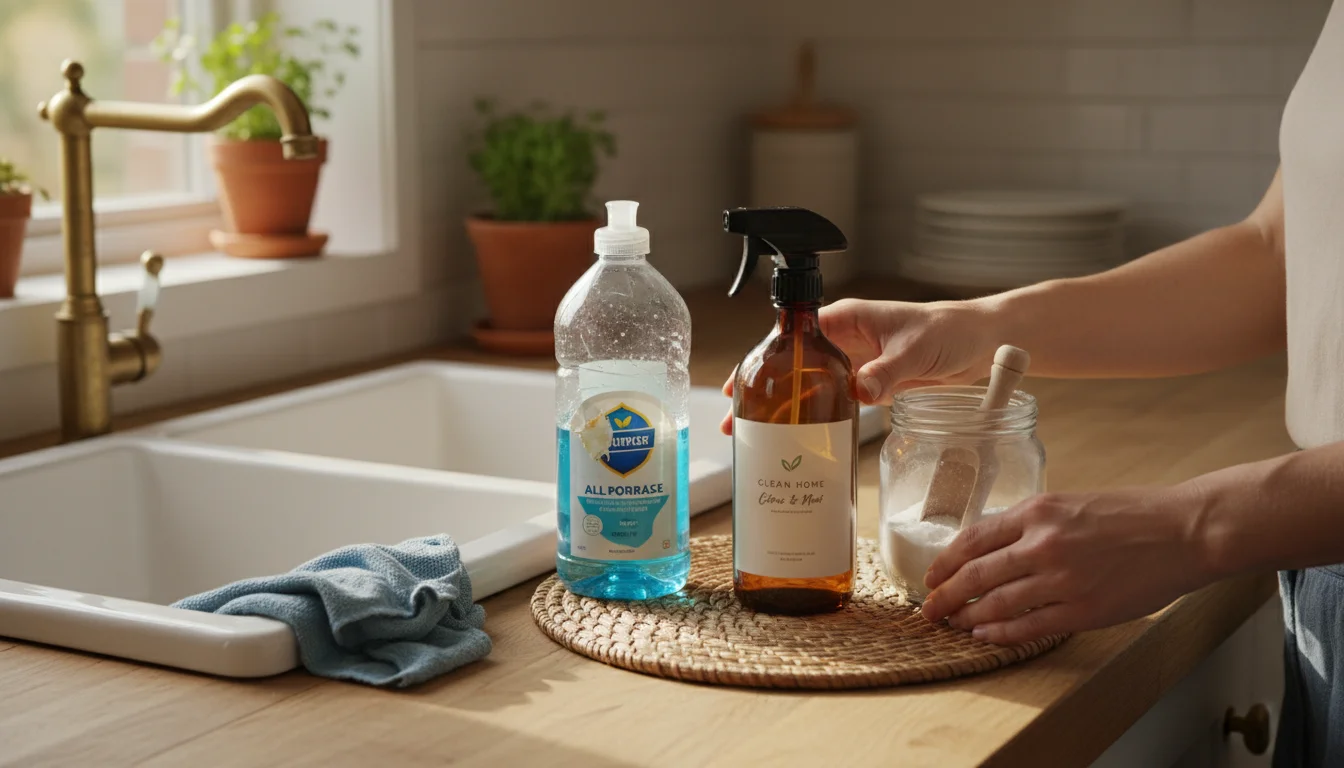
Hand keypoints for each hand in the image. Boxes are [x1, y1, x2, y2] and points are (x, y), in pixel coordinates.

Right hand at [719, 298, 998, 433]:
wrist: (984, 342)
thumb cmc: (951, 330)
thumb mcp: (916, 351)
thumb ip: (887, 372)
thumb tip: (859, 391)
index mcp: (847, 319)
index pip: (792, 336)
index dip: (763, 360)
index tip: (742, 385)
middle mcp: (845, 340)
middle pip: (792, 365)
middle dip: (764, 392)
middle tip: (738, 425)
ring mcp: (856, 363)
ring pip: (809, 386)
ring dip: (787, 410)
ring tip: (760, 438)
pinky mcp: (870, 384)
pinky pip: (834, 401)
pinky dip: (817, 418)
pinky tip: (803, 438)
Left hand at [920, 488, 1212, 644]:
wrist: (1184, 531)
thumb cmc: (1132, 515)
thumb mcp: (1071, 503)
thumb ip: (1032, 523)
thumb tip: (994, 547)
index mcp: (1037, 511)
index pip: (972, 538)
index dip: (944, 562)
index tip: (931, 577)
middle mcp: (1042, 544)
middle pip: (974, 575)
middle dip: (943, 596)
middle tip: (928, 610)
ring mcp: (1061, 580)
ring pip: (995, 605)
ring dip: (968, 618)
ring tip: (955, 624)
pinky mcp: (1082, 610)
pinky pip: (1028, 627)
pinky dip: (1000, 633)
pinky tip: (986, 635)